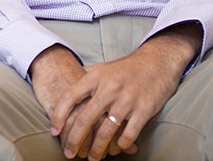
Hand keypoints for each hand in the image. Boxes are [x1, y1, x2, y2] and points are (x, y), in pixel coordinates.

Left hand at [50, 23, 201, 159]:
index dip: (59, 115)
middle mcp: (110, 87)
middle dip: (74, 140)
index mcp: (96, 77)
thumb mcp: (103, 68)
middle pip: (85, 119)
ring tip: (93, 157)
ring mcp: (127, 98)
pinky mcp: (144, 109)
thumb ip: (85, 78)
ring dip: (97, 149)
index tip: (55, 131)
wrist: (157, 63)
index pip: (70, 96)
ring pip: (106, 131)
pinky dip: (121, 145)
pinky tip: (116, 148)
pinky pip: (128, 134)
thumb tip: (66, 88)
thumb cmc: (127, 69)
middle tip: (69, 153)